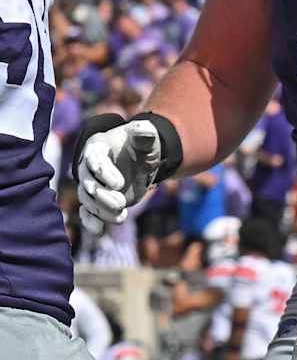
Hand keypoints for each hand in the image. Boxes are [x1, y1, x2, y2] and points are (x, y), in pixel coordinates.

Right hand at [77, 117, 171, 234]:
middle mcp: (89, 169)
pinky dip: (91, 222)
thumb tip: (143, 128)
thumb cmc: (140, 145)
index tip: (120, 183)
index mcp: (97, 149)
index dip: (104, 172)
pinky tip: (99, 231)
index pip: (95, 161)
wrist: (139, 160)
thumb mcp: (145, 137)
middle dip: (103, 196)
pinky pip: (87, 213)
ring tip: (120, 216)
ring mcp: (92, 186)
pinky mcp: (96, 201)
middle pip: (89, 184)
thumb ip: (144, 133)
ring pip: (89, 201)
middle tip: (121, 203)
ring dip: (102, 210)